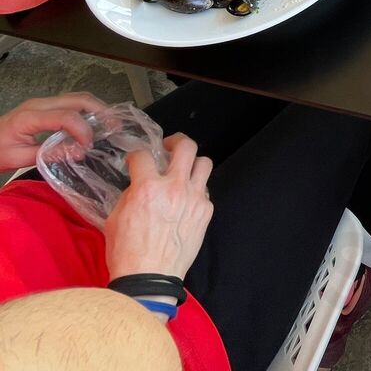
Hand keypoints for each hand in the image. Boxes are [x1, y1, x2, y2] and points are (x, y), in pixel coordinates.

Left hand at [0, 93, 102, 170]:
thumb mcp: (19, 159)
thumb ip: (49, 155)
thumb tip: (78, 152)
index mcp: (30, 117)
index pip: (66, 116)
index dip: (83, 130)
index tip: (88, 145)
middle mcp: (39, 104)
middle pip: (78, 99)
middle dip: (101, 111)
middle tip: (115, 126)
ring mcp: (43, 103)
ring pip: (78, 97)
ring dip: (97, 108)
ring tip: (110, 123)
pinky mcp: (46, 106)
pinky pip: (72, 102)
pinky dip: (88, 110)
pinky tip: (96, 121)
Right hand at [105, 134, 213, 280]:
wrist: (149, 279)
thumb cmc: (126, 252)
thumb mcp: (115, 218)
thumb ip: (130, 194)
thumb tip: (138, 184)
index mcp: (147, 188)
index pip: (143, 154)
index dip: (136, 155)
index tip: (135, 160)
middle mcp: (174, 188)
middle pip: (186, 147)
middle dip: (176, 141)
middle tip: (169, 148)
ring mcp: (195, 199)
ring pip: (204, 163)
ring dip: (192, 163)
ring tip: (183, 170)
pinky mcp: (205, 212)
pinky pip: (205, 190)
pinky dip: (196, 190)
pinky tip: (186, 199)